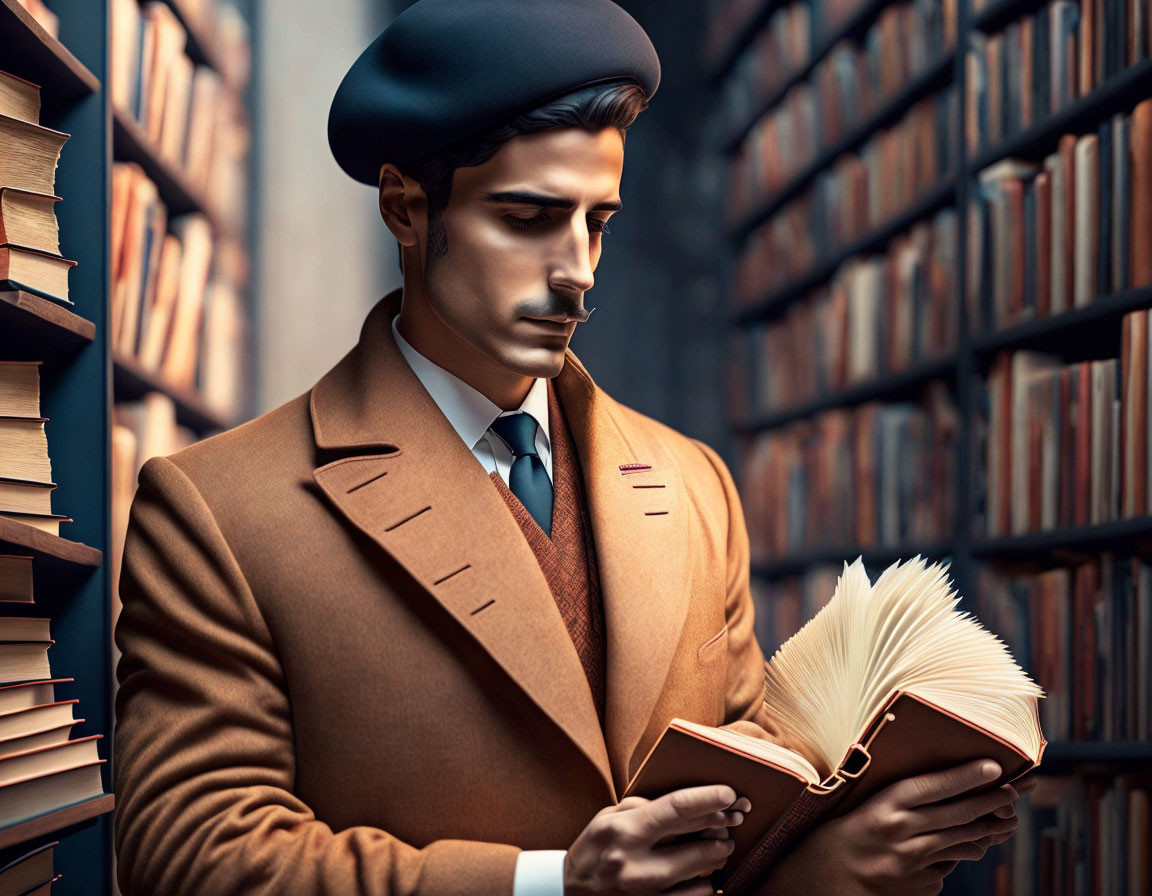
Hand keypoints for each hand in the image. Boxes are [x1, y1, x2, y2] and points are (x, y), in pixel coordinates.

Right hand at [564, 784, 751, 894]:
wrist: (569, 892)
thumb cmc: (593, 848)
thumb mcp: (609, 817)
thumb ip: (645, 807)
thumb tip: (691, 805)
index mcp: (623, 831)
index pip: (676, 810)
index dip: (708, 800)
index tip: (729, 794)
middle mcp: (635, 865)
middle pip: (698, 847)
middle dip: (721, 832)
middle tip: (731, 822)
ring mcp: (645, 894)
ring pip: (703, 878)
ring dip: (716, 860)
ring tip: (717, 849)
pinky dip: (706, 887)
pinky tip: (705, 877)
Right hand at [756, 759, 1028, 894]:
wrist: (821, 883)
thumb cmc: (837, 837)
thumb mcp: (860, 809)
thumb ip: (898, 801)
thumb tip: (944, 793)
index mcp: (882, 807)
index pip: (933, 786)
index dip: (967, 776)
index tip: (995, 765)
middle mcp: (900, 834)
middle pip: (958, 814)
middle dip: (992, 800)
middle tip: (1017, 789)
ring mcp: (913, 864)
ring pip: (963, 842)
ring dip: (988, 829)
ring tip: (1007, 818)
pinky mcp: (920, 887)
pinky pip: (948, 866)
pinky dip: (958, 855)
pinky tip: (968, 846)